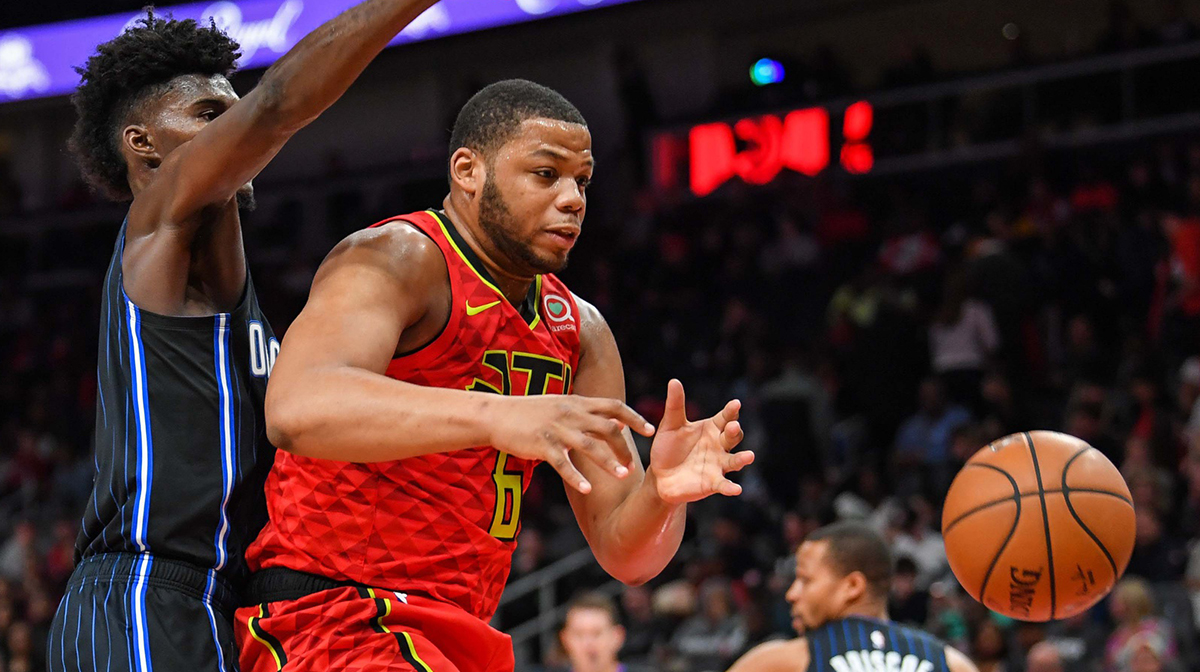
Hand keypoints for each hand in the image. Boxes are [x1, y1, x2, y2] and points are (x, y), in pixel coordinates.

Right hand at [487, 395, 654, 493]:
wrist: (497, 414)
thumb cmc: (531, 412)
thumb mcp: (562, 405)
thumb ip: (589, 413)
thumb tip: (618, 421)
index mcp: (577, 402)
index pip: (614, 406)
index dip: (635, 417)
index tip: (651, 430)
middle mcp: (571, 413)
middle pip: (607, 428)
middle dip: (624, 447)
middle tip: (633, 465)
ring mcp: (557, 429)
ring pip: (590, 446)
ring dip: (609, 462)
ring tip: (624, 476)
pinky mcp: (542, 445)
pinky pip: (563, 464)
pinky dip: (576, 477)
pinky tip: (587, 489)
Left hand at [649, 379, 752, 504]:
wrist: (660, 476)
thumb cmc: (668, 448)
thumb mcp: (670, 425)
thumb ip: (675, 405)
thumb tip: (674, 381)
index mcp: (712, 428)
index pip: (725, 418)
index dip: (731, 411)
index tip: (735, 404)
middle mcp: (719, 445)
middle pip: (732, 437)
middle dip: (734, 432)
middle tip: (732, 427)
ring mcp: (718, 465)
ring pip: (734, 460)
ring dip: (742, 459)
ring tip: (749, 456)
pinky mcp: (713, 483)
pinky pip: (724, 485)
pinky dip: (730, 487)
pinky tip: (736, 489)